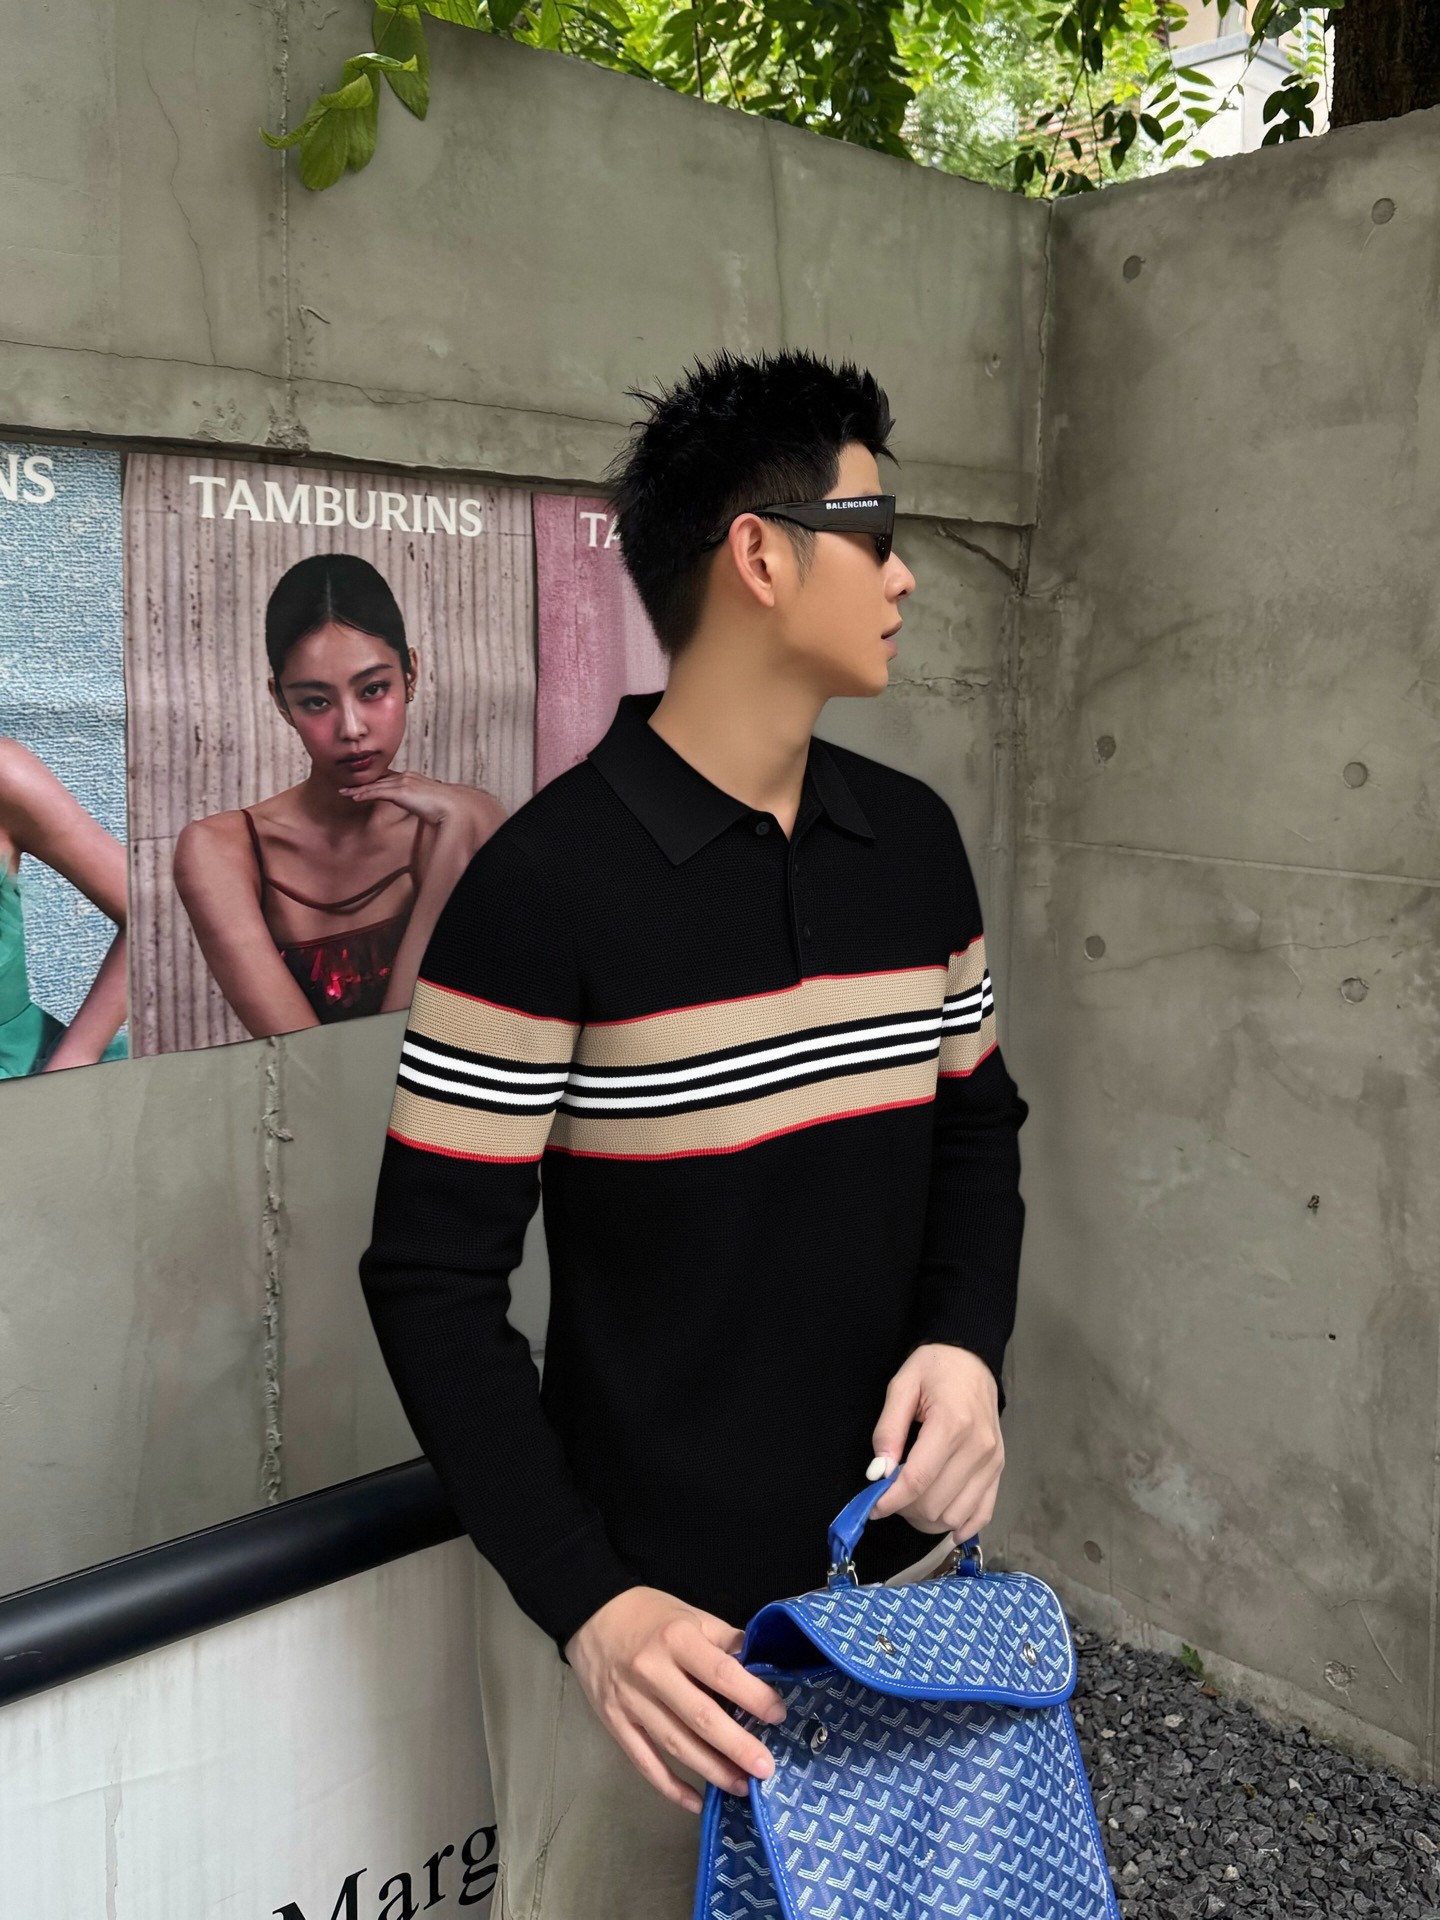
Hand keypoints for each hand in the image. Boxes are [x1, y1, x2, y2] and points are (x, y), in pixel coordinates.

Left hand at [338, 769, 454, 827]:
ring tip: (344, 792)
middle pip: (379, 779)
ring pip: (375, 784)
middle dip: (363, 782)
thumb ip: (423, 805)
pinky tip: (353, 797)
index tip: (365, 784)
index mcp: (414, 779)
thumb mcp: (431, 805)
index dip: (376, 781)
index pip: (390, 778)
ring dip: (357, 788)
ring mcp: (403, 782)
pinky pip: (377, 791)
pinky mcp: (401, 791)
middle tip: (348, 785)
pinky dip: (364, 794)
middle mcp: (407, 777)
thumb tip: (424, 813)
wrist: (455, 807)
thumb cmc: (448, 808)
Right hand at [563, 1586, 787, 1814]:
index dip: (753, 1696)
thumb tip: (762, 1665)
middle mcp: (652, 1672)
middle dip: (737, 1746)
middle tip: (766, 1768)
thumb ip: (725, 1640)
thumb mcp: (691, 1614)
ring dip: (711, 1770)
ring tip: (742, 1786)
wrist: (590, 1614)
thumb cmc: (650, 1615)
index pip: (721, 1673)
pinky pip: (645, 1762)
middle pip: (700, 1717)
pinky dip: (671, 1786)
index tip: (778, 1715)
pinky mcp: (614, 1723)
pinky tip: (696, 1802)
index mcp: (677, 1639)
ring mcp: (630, 1702)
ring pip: (676, 1744)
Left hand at [865, 1343, 1003, 1542]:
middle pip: (936, 1503)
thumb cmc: (934, 1368)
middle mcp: (977, 1448)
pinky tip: (942, 1520)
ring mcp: (992, 1462)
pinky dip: (960, 1525)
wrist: (973, 1359)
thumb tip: (878, 1473)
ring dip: (928, 1518)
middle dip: (905, 1509)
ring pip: (956, 1516)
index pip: (918, 1479)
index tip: (871, 1508)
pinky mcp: (999, 1469)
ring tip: (911, 1500)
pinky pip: (983, 1514)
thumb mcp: (902, 1386)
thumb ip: (888, 1430)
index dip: (891, 1501)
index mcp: (952, 1424)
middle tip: (890, 1495)